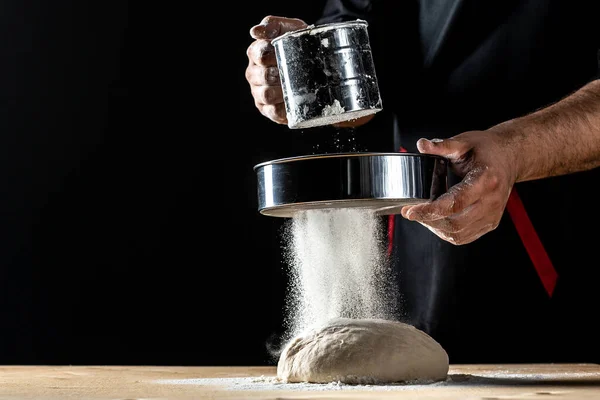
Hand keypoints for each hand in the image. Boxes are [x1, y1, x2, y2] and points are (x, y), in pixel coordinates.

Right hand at [245, 16, 306, 124]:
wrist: (317, 64)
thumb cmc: (300, 44)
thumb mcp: (290, 29)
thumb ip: (273, 25)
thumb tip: (255, 31)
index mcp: (256, 54)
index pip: (258, 53)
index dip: (271, 55)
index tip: (285, 54)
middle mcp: (254, 74)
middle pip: (260, 76)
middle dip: (277, 74)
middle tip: (293, 71)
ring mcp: (259, 92)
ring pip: (265, 94)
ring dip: (280, 91)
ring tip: (294, 87)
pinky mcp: (268, 109)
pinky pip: (273, 111)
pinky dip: (283, 108)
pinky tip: (293, 103)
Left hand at [400, 129, 517, 244]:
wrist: (509, 157)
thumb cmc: (487, 149)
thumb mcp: (464, 142)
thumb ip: (442, 145)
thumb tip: (422, 144)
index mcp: (486, 179)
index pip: (455, 203)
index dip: (430, 210)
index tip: (410, 211)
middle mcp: (492, 201)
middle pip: (455, 223)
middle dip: (428, 220)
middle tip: (411, 212)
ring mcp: (493, 215)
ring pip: (458, 234)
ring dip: (435, 227)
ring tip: (424, 212)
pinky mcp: (490, 223)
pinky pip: (464, 236)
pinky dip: (446, 231)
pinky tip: (437, 218)